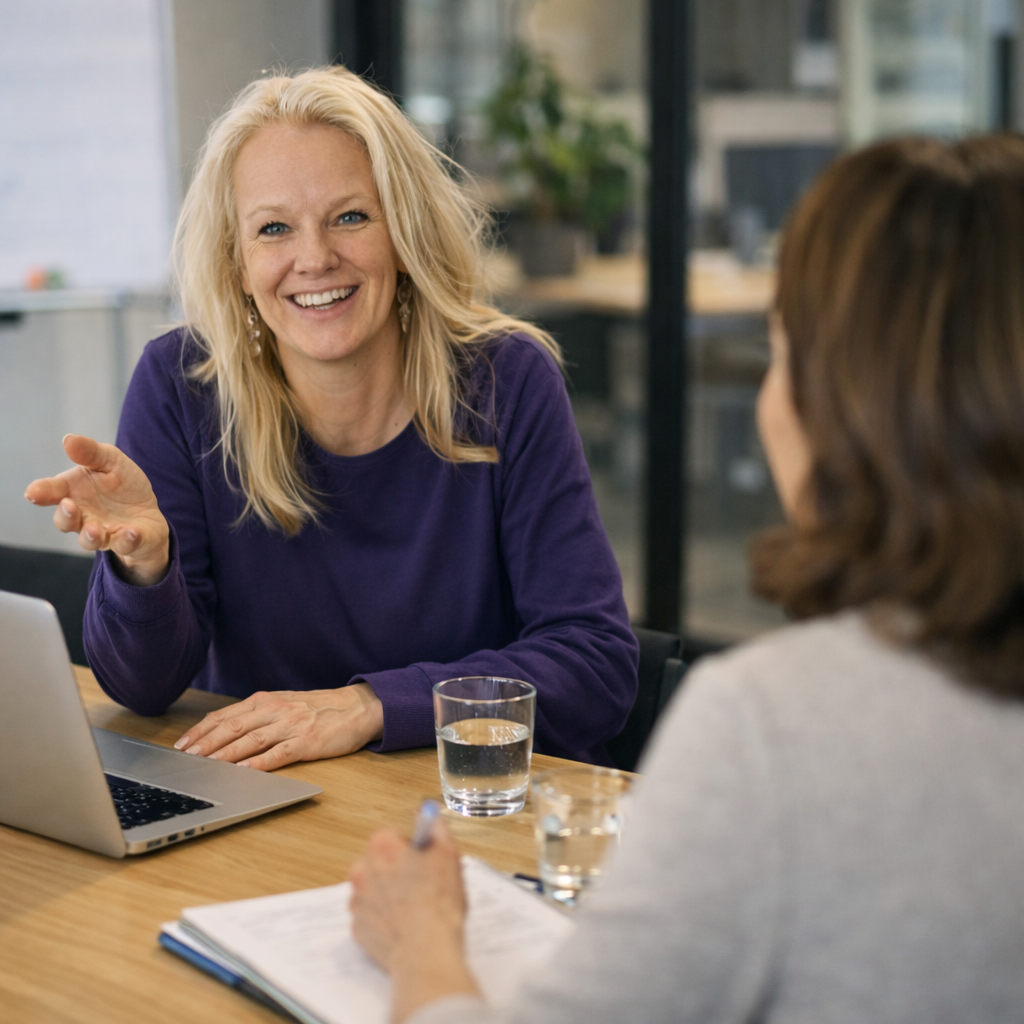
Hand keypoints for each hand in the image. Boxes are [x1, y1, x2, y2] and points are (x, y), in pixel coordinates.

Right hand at [24, 434, 169, 586]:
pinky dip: (127, 540)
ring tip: (95, 528)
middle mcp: (84, 516)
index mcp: (74, 492)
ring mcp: (105, 532)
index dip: (41, 492)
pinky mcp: (128, 542)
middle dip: (65, 516)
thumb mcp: (111, 461)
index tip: (33, 492)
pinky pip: (125, 544)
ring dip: (90, 535)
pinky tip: (131, 531)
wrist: (148, 511)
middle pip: (65, 521)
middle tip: (69, 506)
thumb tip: (68, 439)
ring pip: (90, 540)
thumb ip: (91, 453)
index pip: (52, 492)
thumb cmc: (122, 485)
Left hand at [173, 685, 384, 769]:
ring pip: (250, 741)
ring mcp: (290, 726)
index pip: (225, 715)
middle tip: (185, 758)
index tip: (181, 744)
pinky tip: (242, 772)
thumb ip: (258, 715)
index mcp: (267, 700)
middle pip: (232, 727)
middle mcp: (275, 710)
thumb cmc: (320, 708)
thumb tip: (224, 730)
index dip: (201, 730)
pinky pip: (277, 754)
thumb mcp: (285, 703)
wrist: (358, 707)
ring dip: (224, 755)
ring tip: (205, 767)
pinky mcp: (306, 742)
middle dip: (205, 744)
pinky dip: (257, 764)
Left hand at [350, 821, 478, 1021]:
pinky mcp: (357, 928)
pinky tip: (405, 925)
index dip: (414, 850)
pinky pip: (372, 917)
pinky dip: (385, 919)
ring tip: (415, 910)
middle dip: (399, 871)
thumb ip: (436, 827)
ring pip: (375, 890)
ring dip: (391, 895)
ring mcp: (357, 901)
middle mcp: (362, 870)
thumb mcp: (448, 854)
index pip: (395, 837)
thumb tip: (429, 814)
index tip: (426, 863)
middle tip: (424, 887)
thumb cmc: (438, 903)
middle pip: (381, 862)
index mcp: (382, 846)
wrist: (425, 951)